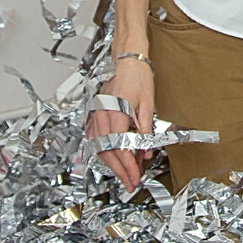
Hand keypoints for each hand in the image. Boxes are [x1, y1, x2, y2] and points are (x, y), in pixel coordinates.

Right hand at [86, 58, 154, 191]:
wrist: (126, 60)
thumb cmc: (137, 76)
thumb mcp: (147, 103)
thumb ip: (145, 128)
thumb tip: (146, 150)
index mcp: (115, 111)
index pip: (120, 146)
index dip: (128, 165)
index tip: (135, 176)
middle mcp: (101, 115)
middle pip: (108, 150)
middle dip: (120, 170)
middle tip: (130, 182)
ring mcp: (95, 115)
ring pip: (100, 147)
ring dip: (111, 163)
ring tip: (124, 174)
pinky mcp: (95, 114)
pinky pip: (96, 138)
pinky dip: (104, 151)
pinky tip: (111, 158)